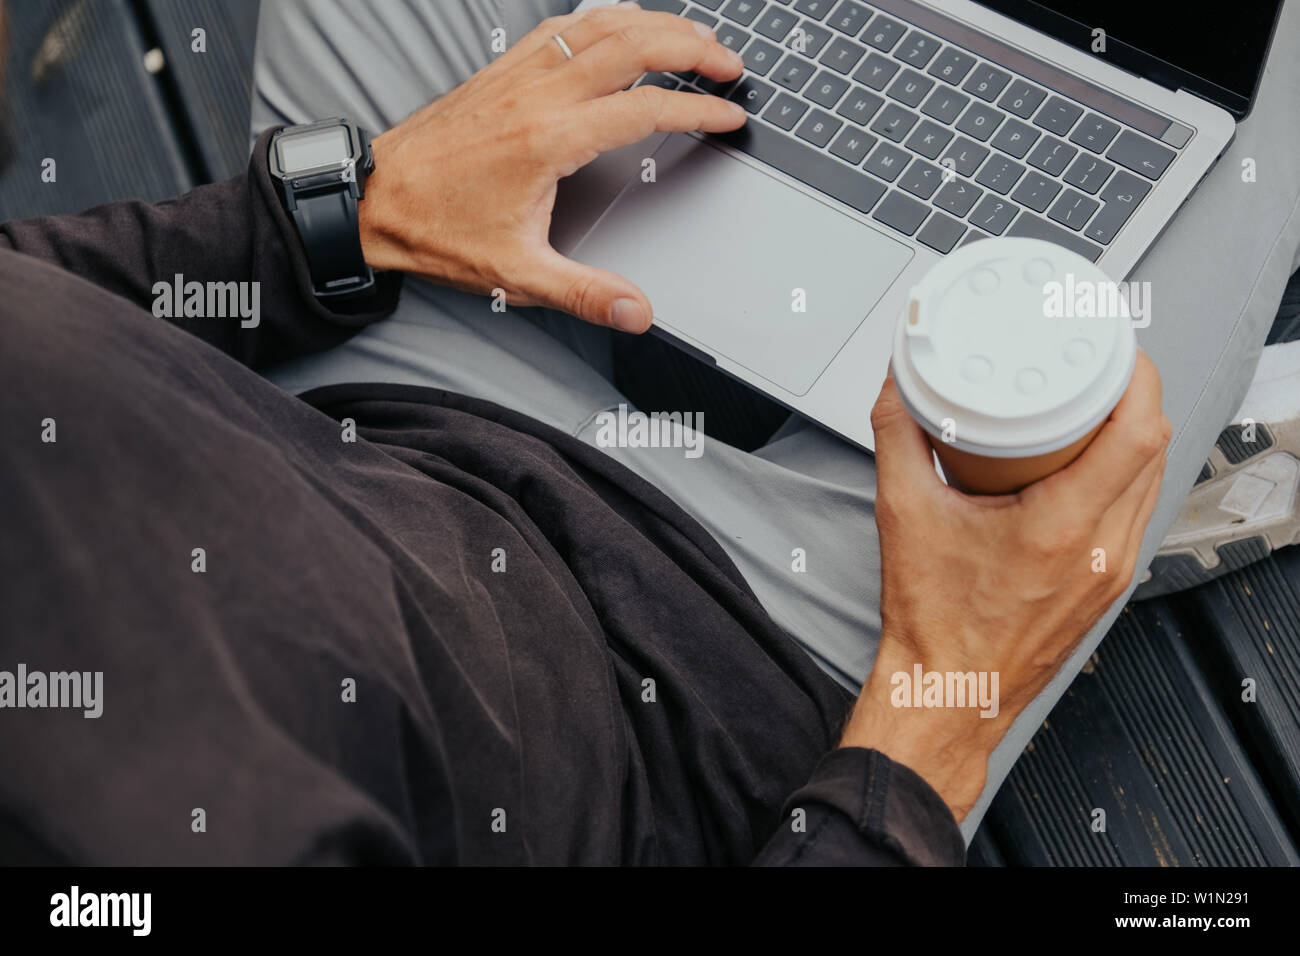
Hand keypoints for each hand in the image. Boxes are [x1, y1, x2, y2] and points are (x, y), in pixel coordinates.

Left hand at [356, 2, 746, 331]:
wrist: (374, 200)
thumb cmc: (437, 231)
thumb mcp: (515, 274)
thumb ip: (583, 292)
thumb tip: (637, 312)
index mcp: (548, 141)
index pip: (644, 108)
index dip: (696, 110)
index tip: (728, 115)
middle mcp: (536, 96)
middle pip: (633, 44)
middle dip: (691, 46)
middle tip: (728, 64)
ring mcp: (517, 76)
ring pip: (600, 23)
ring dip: (655, 23)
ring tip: (692, 38)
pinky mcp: (501, 72)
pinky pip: (562, 26)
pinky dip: (603, 17)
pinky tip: (621, 23)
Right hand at [840, 350, 1171, 821]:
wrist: (947, 689)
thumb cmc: (934, 623)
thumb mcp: (903, 513)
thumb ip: (897, 438)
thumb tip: (895, 391)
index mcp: (1062, 528)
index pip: (1138, 433)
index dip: (1136, 378)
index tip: (1115, 349)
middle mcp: (1101, 550)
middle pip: (1154, 447)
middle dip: (1133, 395)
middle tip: (1096, 365)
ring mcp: (1112, 571)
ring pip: (1152, 480)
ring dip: (1132, 434)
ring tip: (1092, 406)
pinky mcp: (1107, 585)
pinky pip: (1136, 511)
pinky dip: (1122, 474)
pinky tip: (1087, 464)